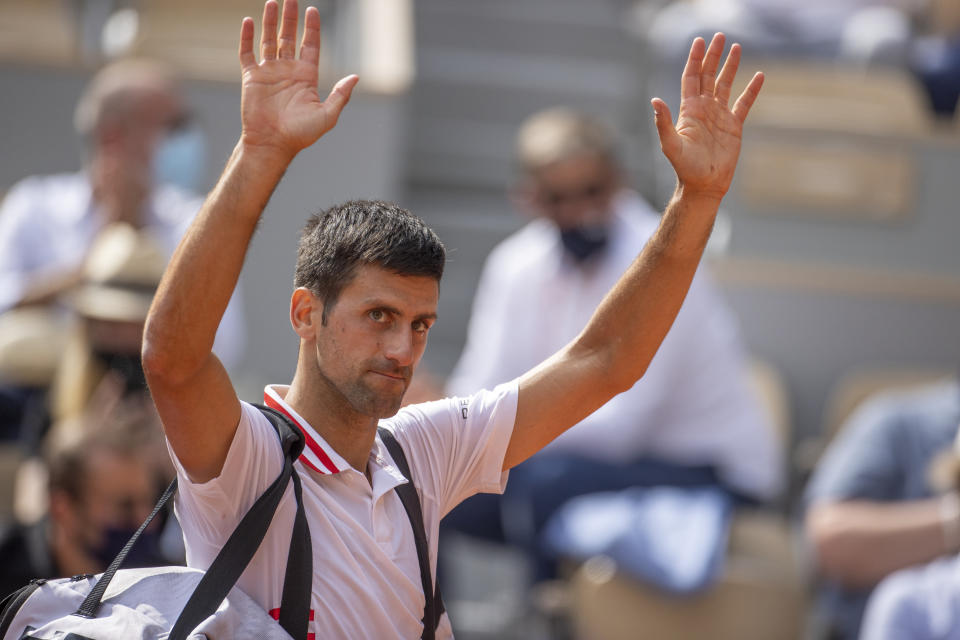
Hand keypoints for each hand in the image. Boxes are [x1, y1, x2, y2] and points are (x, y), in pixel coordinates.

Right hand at [238, 0, 358, 160]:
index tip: (313, 10)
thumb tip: (356, 77)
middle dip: (290, 17)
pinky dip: (248, 37)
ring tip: (272, 2)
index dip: (312, 28)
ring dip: (270, 21)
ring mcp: (269, 72)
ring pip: (269, 40)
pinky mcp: (251, 77)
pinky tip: (250, 21)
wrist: (273, 144)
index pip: (310, 45)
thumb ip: (340, 95)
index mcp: (306, 76)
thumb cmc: (301, 134)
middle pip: (289, 37)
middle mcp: (288, 71)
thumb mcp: (327, 115)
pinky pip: (248, 53)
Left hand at [652, 33, 762, 201]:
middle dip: (713, 56)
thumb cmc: (685, 168)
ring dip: (731, 66)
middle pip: (708, 76)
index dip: (694, 60)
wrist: (704, 184)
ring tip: (737, 47)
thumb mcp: (671, 145)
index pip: (691, 78)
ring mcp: (719, 116)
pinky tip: (759, 76)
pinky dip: (751, 90)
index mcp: (689, 110)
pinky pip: (744, 104)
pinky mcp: (734, 126)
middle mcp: (704, 109)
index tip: (699, 41)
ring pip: (726, 85)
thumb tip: (655, 101)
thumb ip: (664, 123)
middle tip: (719, 36)